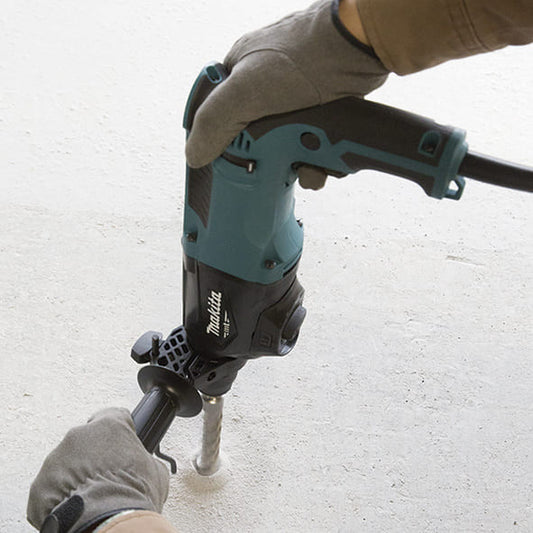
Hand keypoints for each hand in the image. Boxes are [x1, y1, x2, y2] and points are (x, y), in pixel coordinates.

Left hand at [27, 408, 168, 532]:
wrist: (106, 523)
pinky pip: (50, 489)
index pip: (113, 416)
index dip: (118, 432)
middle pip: (86, 441)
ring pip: (65, 464)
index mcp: (110, 425)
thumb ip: (146, 459)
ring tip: (91, 497)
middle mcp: (79, 436)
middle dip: (94, 456)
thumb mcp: (156, 471)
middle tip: (106, 477)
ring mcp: (55, 460)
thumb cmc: (132, 495)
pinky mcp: (39, 486)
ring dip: (75, 476)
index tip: (120, 444)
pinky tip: (76, 508)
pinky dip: (60, 498)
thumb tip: (145, 466)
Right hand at [185, 0, 387, 188]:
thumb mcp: (247, 90)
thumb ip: (215, 122)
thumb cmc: (307, 55)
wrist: (363, 46)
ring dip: (299, 165)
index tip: (236, 165)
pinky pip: (313, 147)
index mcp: (239, 77)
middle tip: (279, 164)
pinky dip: (320, 160)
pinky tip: (326, 161)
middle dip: (270, 160)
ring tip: (309, 162)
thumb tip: (194, 153)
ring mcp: (296, 101)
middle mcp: (267, 89)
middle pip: (257, 143)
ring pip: (288, 149)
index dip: (224, 145)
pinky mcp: (322, 112)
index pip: (219, 119)